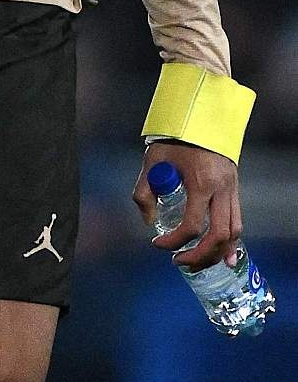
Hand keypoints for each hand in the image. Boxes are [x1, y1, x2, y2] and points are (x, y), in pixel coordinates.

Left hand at [133, 140, 242, 270]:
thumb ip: (144, 191)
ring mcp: (232, 190)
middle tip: (179, 262)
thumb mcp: (153, 161)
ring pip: (233, 232)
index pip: (191, 225)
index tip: (158, 243)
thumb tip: (148, 221)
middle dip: (198, 255)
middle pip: (217, 235)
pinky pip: (238, 222)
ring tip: (197, 263)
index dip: (173, 241)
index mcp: (201, 182)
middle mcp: (221, 189)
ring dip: (216, 253)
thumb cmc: (174, 139)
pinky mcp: (234, 190)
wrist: (199, 118)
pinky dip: (231, 242)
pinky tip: (224, 257)